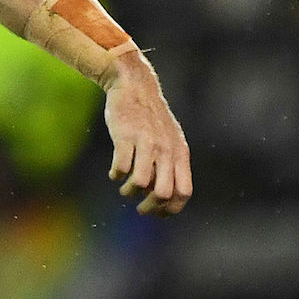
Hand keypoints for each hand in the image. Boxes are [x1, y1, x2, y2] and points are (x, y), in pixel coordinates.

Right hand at [101, 56, 192, 216]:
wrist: (135, 86)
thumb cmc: (151, 119)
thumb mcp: (171, 140)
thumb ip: (172, 164)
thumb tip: (166, 198)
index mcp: (180, 153)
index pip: (184, 192)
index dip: (171, 209)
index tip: (158, 212)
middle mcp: (166, 150)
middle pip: (163, 193)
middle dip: (150, 207)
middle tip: (139, 207)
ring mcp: (146, 143)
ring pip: (141, 183)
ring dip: (130, 192)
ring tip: (126, 188)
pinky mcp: (126, 136)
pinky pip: (121, 168)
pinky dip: (116, 175)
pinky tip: (114, 172)